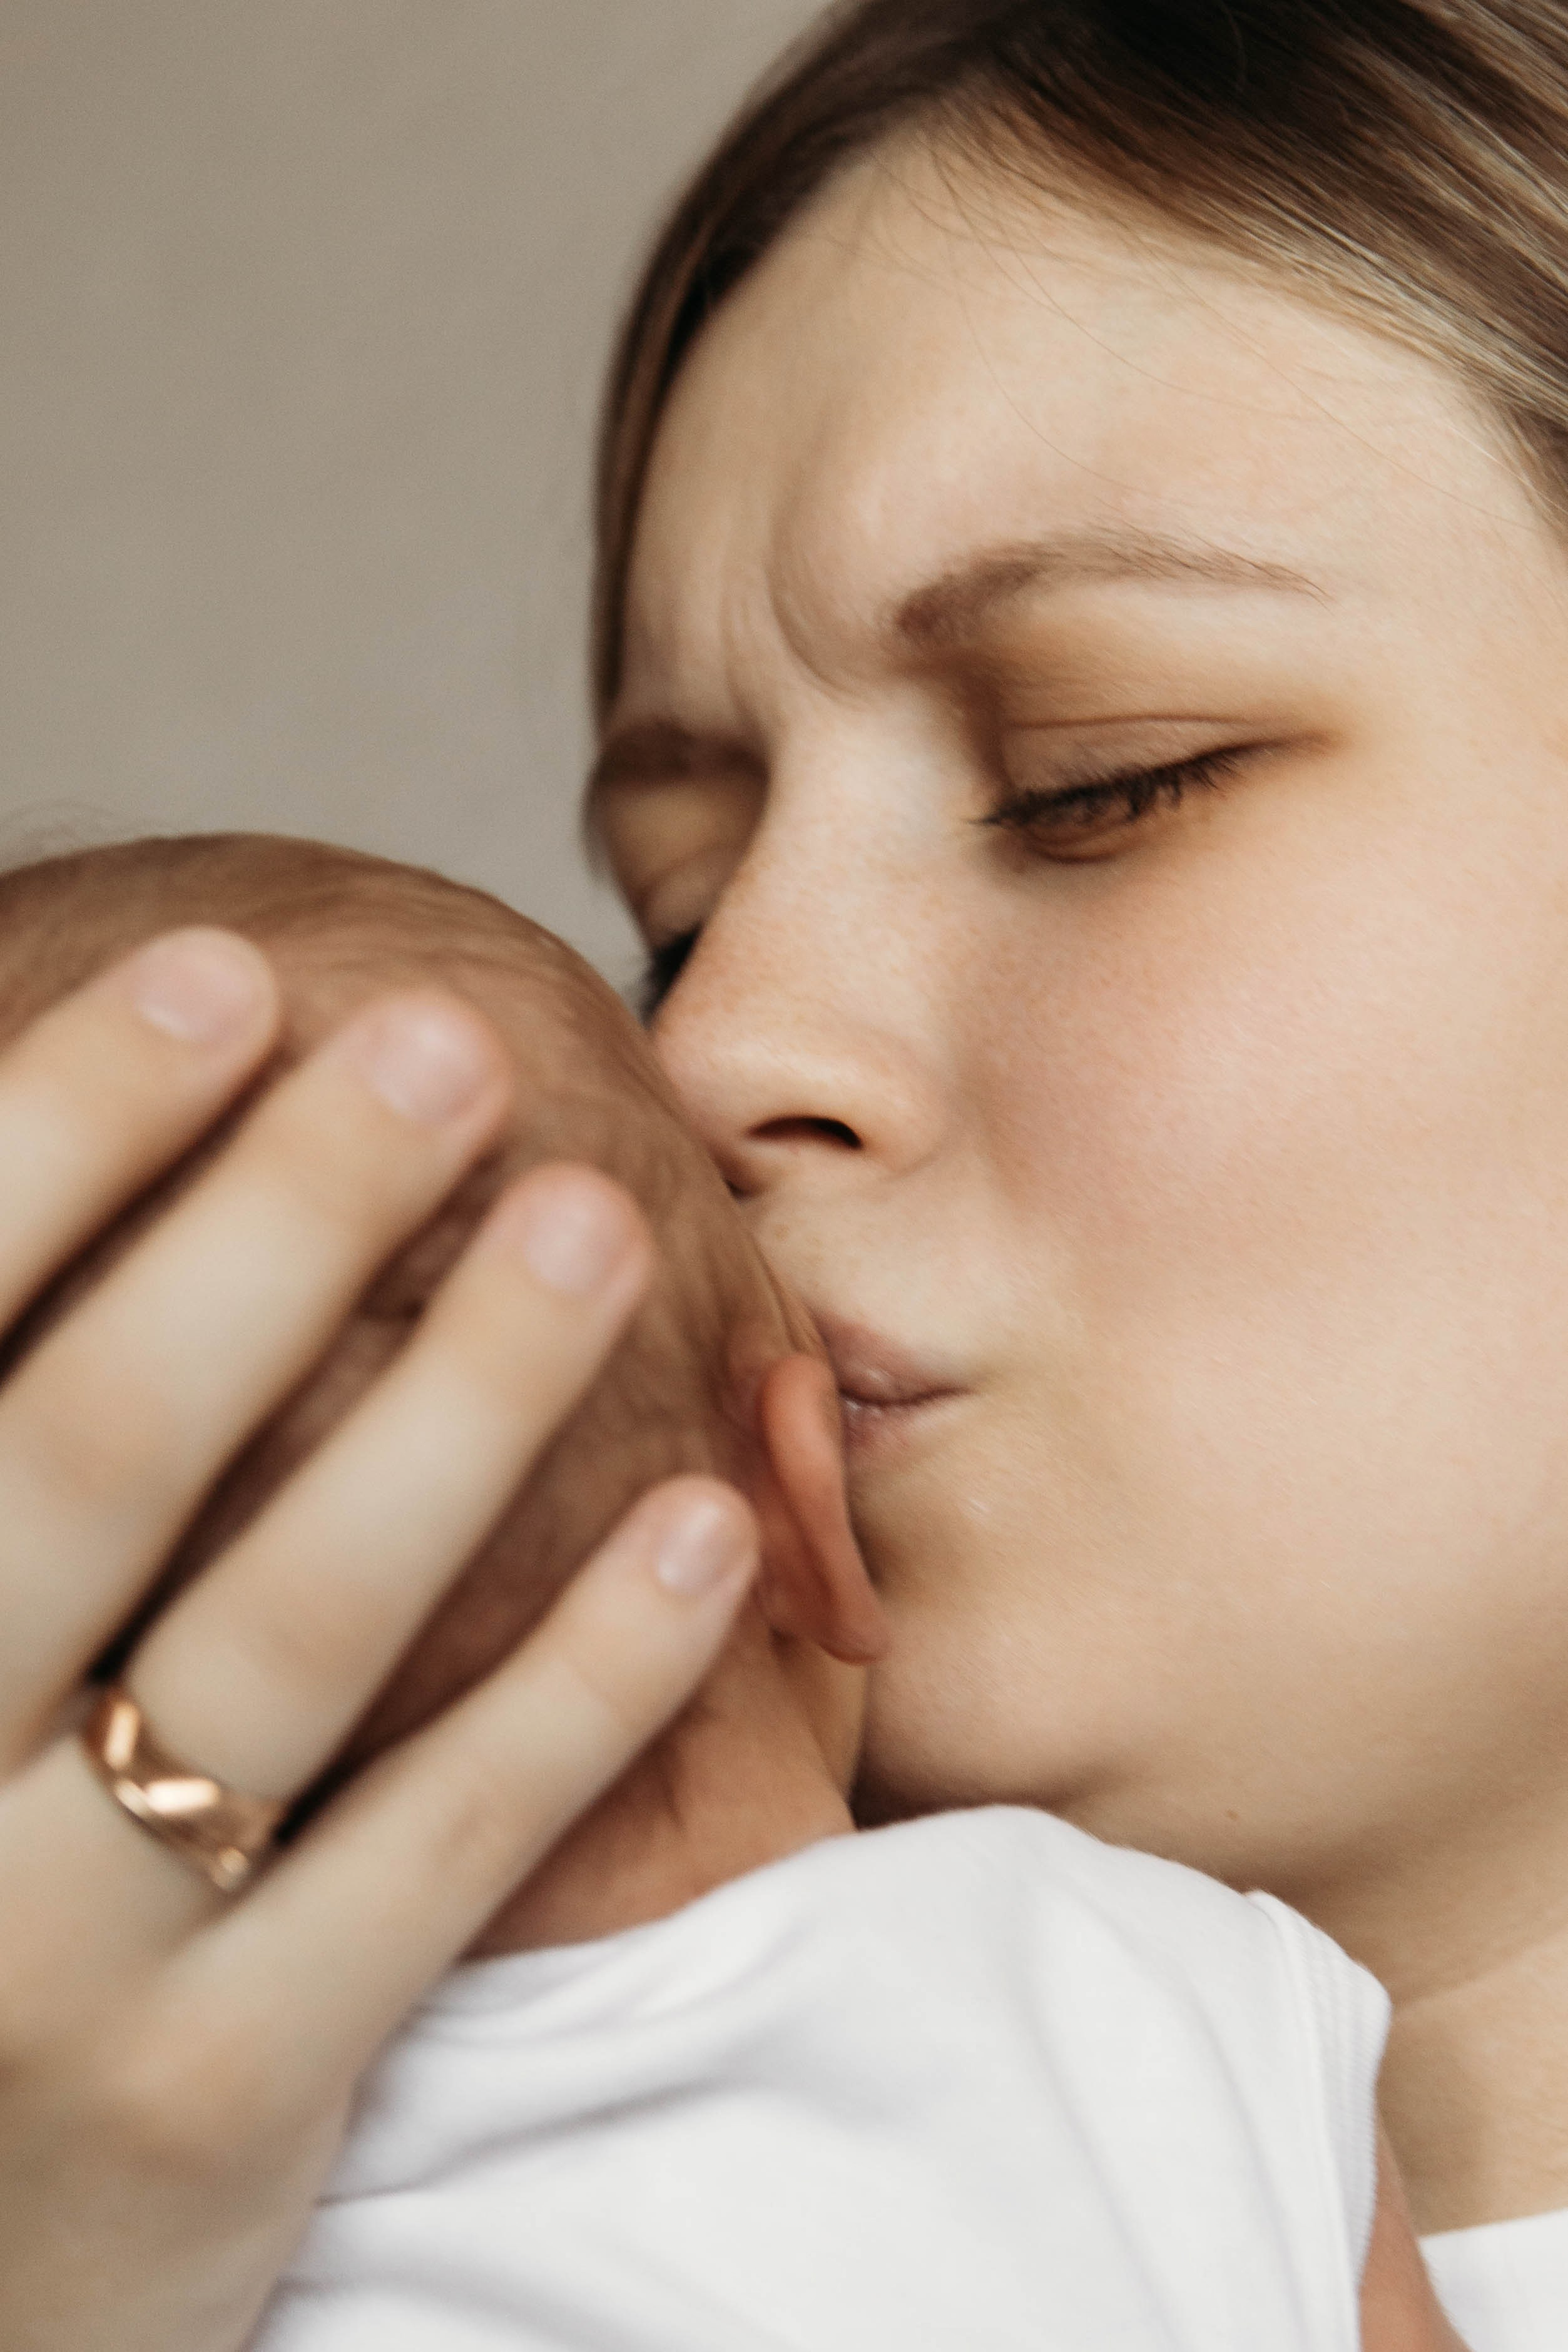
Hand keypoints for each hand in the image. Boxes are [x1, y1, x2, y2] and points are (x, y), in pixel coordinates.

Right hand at [0, 930, 758, 2351]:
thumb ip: (7, 1453)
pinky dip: (583, 1679)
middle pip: (96, 1444)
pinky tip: (714, 1526)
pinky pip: (430, 1857)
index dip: (65, 1131)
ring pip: (285, 1633)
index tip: (223, 973)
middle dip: (277, 1218)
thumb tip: (115, 1220)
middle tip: (446, 1042)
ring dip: (461, 1405)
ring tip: (595, 1221)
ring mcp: (33, 1966)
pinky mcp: (207, 2109)